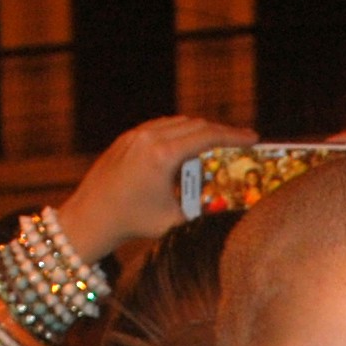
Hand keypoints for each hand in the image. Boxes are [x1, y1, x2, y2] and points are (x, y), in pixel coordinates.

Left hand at [57, 115, 253, 263]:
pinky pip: (160, 127)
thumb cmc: (133, 222)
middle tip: (240, 141)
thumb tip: (230, 208)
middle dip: (221, 132)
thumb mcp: (175, 220)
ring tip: (216, 142)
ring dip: (200, 130)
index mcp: (163, 155)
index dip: (234, 136)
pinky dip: (178, 132)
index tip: (253, 138)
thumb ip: (202, 211)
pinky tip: (187, 144)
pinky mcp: (127, 138)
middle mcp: (150, 138)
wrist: (92, 216)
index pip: (207, 136)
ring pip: (177, 122)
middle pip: (195, 125)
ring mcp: (136, 135)